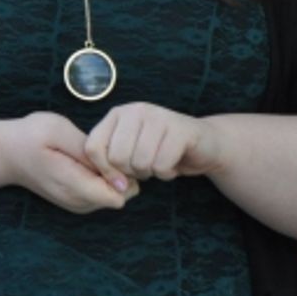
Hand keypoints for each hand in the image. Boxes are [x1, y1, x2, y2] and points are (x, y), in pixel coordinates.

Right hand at [0, 112, 136, 213]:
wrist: (7, 153)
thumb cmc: (30, 136)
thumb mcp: (57, 130)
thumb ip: (89, 152)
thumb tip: (119, 173)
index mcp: (72, 185)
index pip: (117, 196)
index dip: (123, 174)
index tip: (113, 152)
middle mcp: (77, 202)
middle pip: (120, 197)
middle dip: (122, 175)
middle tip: (106, 149)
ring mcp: (78, 205)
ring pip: (115, 196)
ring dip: (113, 177)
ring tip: (96, 154)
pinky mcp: (78, 202)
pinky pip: (104, 194)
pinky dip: (105, 180)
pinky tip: (92, 162)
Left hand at [84, 102, 224, 185]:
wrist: (204, 145)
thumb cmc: (159, 151)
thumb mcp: (129, 154)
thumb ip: (111, 165)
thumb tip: (114, 185)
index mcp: (117, 114)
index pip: (93, 147)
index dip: (104, 170)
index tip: (120, 177)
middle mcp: (135, 110)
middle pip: (117, 157)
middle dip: (132, 172)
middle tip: (145, 166)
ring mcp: (158, 116)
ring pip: (140, 162)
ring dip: (151, 172)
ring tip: (159, 162)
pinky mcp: (180, 129)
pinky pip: (162, 165)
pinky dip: (167, 173)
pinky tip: (173, 162)